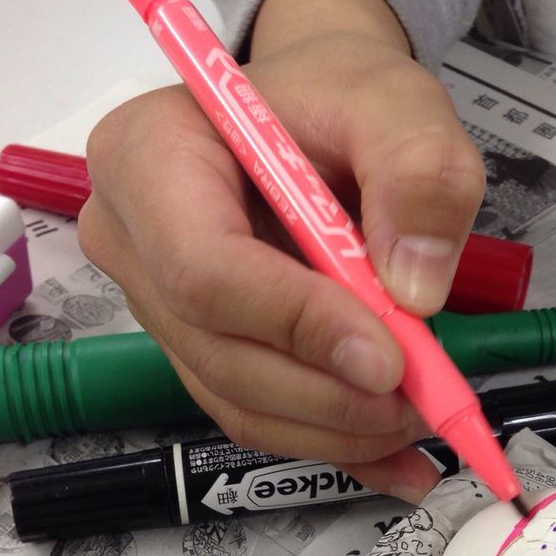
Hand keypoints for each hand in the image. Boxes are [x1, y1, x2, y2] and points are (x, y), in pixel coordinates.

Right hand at [78, 0, 484, 499]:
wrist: (317, 116)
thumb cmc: (338, 97)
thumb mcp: (396, 102)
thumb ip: (418, 171)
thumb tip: (414, 287)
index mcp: (148, 157)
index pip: (203, 268)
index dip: (296, 325)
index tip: (389, 358)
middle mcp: (132, 239)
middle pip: (219, 351)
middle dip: (327, 393)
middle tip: (422, 400)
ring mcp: (159, 303)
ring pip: (238, 399)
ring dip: (335, 429)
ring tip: (421, 419)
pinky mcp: (199, 347)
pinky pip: (256, 414)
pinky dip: (331, 442)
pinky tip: (396, 457)